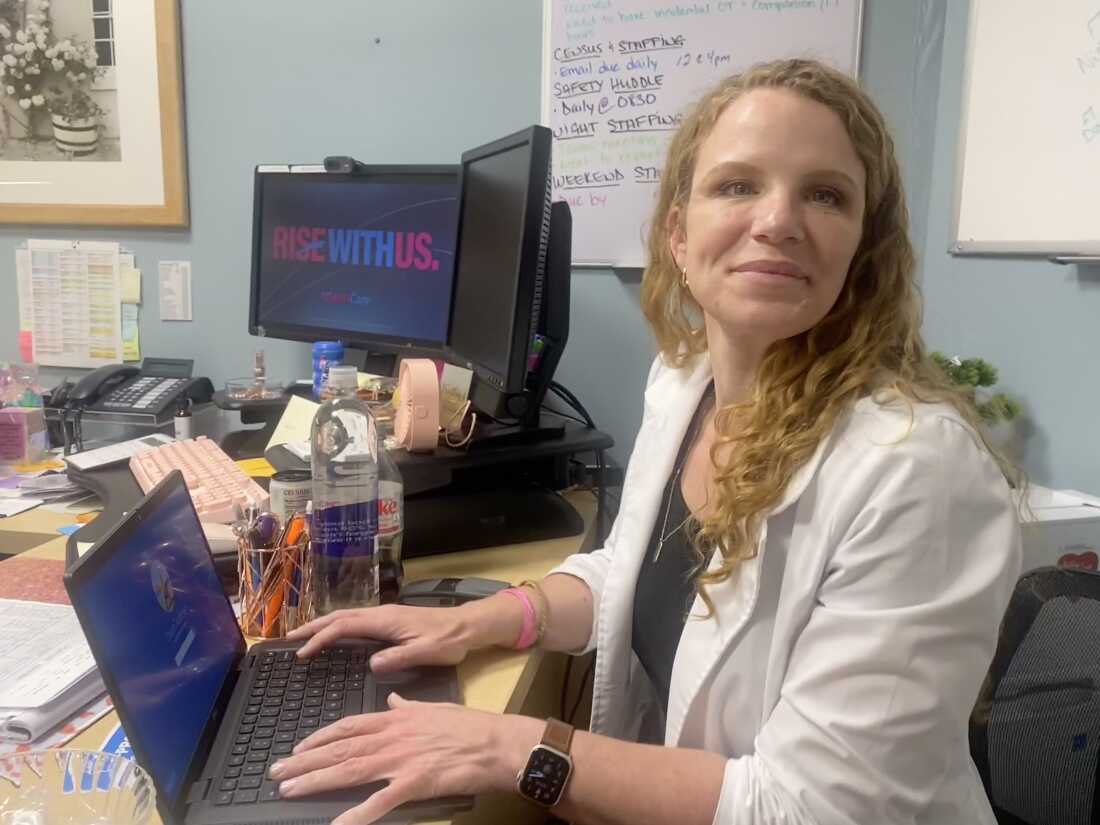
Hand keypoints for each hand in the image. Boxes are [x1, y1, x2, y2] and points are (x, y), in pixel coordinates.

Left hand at [269, 693, 541, 824]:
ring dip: (316, 780)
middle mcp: (392, 737)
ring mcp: (402, 760)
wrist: (497, 743)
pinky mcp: (414, 784)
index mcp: (397, 719)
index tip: (298, 747)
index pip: (349, 726)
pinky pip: (380, 802)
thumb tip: (393, 701)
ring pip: (350, 770)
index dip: (319, 737)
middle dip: (305, 761)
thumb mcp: (435, 708)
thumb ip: (409, 707)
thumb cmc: (471, 726)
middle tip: (276, 772)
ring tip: (289, 789)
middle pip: (340, 748)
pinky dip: (357, 815)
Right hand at [285, 604, 473, 671]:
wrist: (467, 626)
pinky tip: (335, 636)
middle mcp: (381, 614)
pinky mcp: (390, 621)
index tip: (302, 652)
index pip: (344, 626)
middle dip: (313, 626)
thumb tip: (372, 665)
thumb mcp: (425, 652)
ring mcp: (385, 616)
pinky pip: (355, 621)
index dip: (321, 638)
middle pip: (339, 616)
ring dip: (323, 625)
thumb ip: (399, 658)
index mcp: (384, 620)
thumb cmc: (448, 640)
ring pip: (346, 617)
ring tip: (303, 636)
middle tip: (288, 638)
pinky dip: (338, 626)